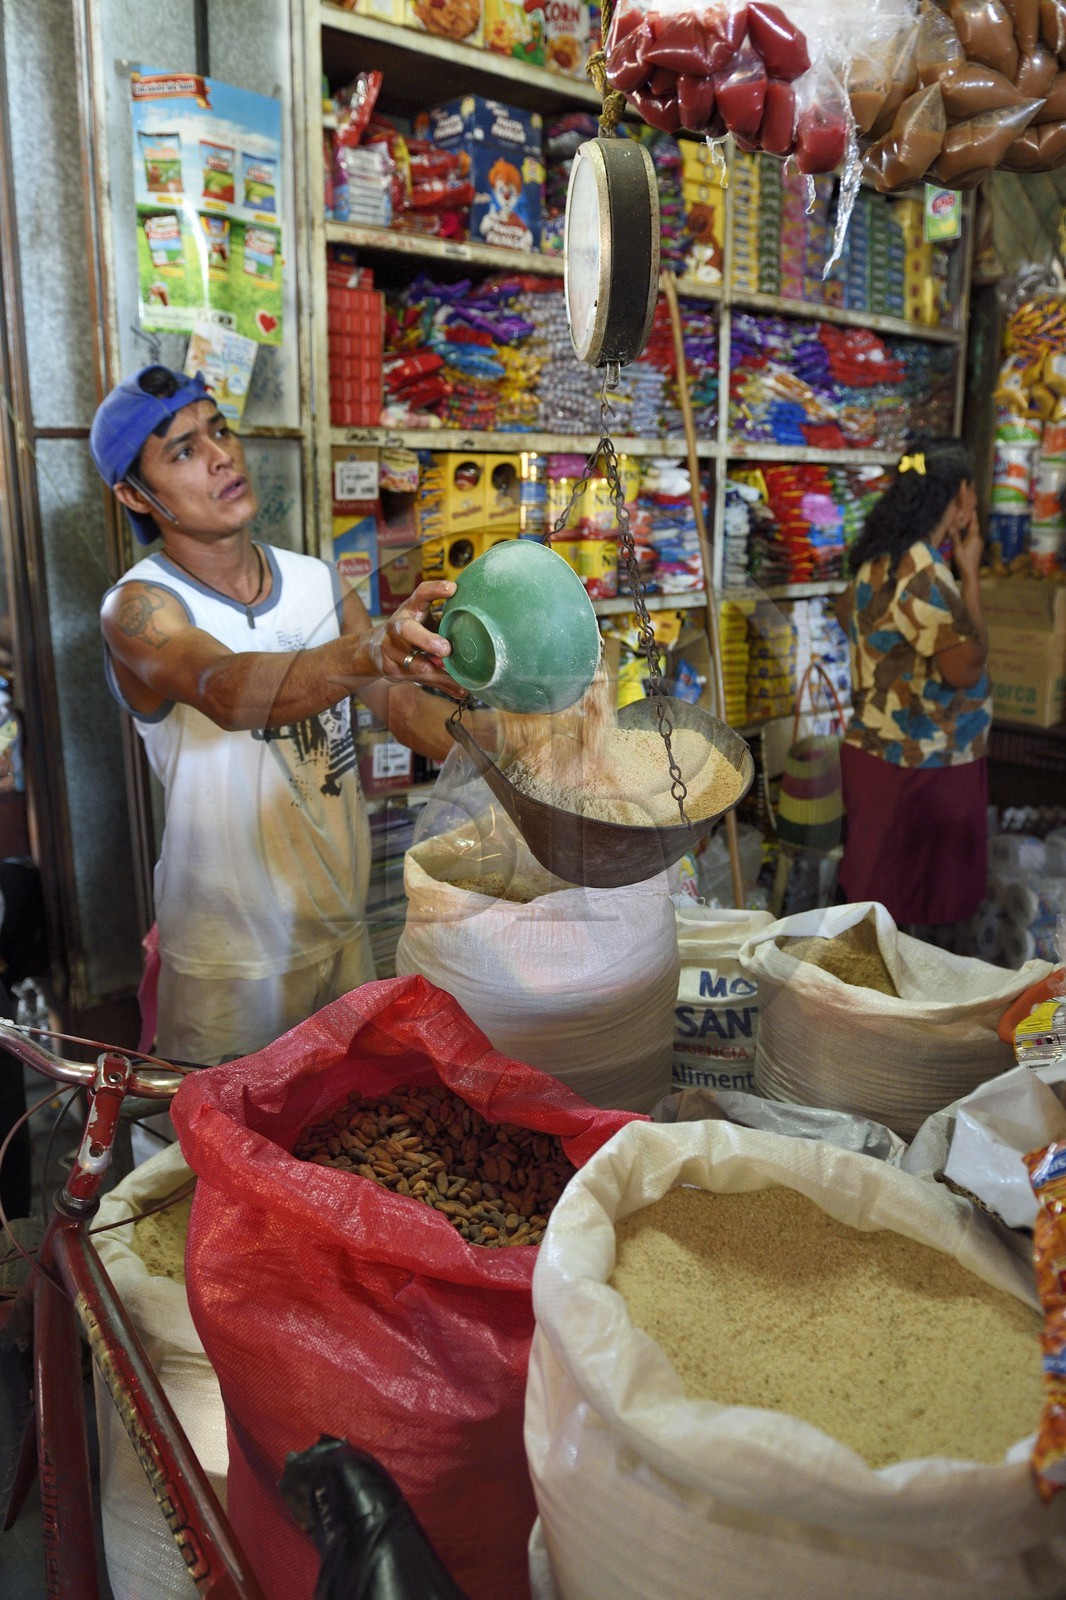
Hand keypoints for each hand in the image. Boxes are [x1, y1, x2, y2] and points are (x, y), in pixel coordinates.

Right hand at [369, 581, 466, 698]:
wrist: (374, 650)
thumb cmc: (410, 633)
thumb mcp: (423, 621)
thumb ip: (444, 622)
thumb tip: (478, 626)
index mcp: (410, 610)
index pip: (420, 594)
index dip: (434, 590)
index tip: (452, 589)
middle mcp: (398, 627)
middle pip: (407, 631)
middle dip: (426, 640)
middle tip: (446, 649)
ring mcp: (391, 650)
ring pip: (415, 664)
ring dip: (440, 674)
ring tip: (460, 682)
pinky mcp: (392, 670)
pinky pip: (419, 680)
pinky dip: (441, 686)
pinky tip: (459, 691)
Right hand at [951, 510, 982, 583]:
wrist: (971, 573)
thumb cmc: (964, 561)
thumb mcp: (957, 549)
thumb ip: (954, 537)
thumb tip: (951, 527)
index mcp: (974, 538)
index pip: (973, 524)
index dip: (973, 516)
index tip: (972, 508)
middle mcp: (978, 539)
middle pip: (974, 527)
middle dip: (971, 520)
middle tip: (968, 513)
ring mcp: (978, 544)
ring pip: (974, 533)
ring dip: (970, 527)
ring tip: (965, 522)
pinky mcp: (977, 548)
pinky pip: (973, 538)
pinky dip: (969, 534)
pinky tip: (965, 534)